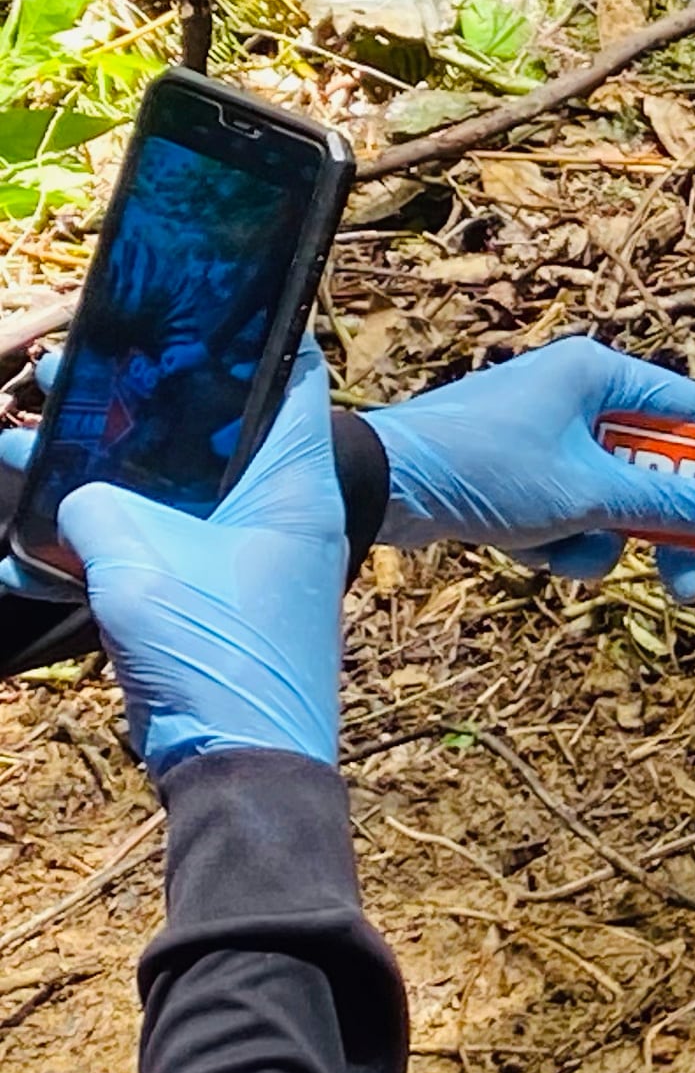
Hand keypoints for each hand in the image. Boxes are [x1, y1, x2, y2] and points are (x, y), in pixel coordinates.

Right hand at [59, 337, 344, 775]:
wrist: (237, 764)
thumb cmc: (213, 654)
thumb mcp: (137, 561)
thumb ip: (93, 505)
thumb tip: (58, 485)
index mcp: (289, 484)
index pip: (289, 378)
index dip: (247, 335)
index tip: (186, 307)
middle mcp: (274, 508)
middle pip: (204, 427)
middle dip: (128, 402)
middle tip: (58, 376)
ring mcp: (239, 553)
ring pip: (163, 485)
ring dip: (94, 468)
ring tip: (19, 438)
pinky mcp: (201, 594)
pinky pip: (145, 543)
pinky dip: (92, 533)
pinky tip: (24, 533)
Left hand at [361, 336, 694, 599]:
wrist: (377, 486)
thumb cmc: (487, 469)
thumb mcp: (590, 494)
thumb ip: (665, 502)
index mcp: (600, 373)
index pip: (690, 411)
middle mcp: (577, 395)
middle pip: (653, 466)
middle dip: (659, 526)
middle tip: (687, 582)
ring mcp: (545, 436)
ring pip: (611, 500)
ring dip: (595, 538)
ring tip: (557, 550)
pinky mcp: (517, 472)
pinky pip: (568, 512)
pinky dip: (555, 540)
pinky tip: (522, 549)